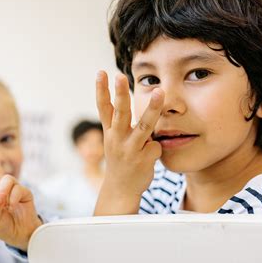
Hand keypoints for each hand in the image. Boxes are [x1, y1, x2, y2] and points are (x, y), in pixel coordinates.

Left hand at [0, 136, 41, 250]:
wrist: (22, 234)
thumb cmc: (6, 228)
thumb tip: (0, 194)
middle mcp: (0, 188)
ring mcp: (13, 189)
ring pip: (7, 179)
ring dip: (5, 189)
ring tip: (7, 201)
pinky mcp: (24, 192)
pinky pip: (18, 188)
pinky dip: (14, 196)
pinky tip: (14, 204)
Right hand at [94, 71, 163, 214]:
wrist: (121, 190)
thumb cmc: (121, 158)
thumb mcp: (114, 139)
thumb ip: (118, 121)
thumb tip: (127, 98)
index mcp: (110, 132)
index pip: (104, 108)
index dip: (101, 90)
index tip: (101, 72)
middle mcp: (117, 139)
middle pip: (121, 113)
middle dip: (121, 94)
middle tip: (121, 76)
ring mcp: (131, 149)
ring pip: (144, 126)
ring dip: (152, 108)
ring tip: (159, 92)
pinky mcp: (144, 159)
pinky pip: (157, 145)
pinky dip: (156, 148)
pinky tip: (150, 157)